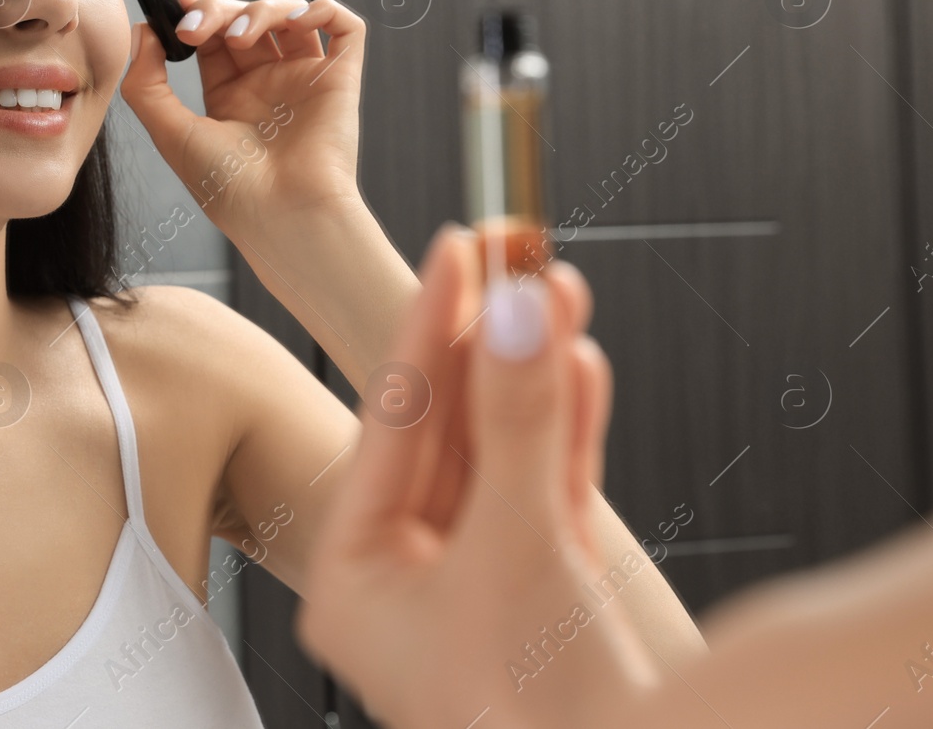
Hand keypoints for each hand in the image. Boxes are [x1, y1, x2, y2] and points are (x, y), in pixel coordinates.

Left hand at [117, 0, 366, 237]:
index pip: (213, 37)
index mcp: (232, 98)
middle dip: (217, 10)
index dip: (195, 12)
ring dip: (261, 8)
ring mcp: (306, 80)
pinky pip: (345, 28)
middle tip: (195, 28)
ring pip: (290, 15)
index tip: (173, 0)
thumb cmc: (229, 189)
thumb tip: (142, 32)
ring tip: (237, 35)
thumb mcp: (171, 134)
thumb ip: (147, 84)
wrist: (280, 214)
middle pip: (246, 18)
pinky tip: (296, 21)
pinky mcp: (340, 80)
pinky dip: (324, 8)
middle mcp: (270, 84)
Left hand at [295, 225, 654, 728]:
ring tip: (557, 289)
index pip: (392, 424)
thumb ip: (517, 425)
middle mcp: (403, 577)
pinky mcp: (538, 586)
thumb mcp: (517, 550)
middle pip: (447, 431)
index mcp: (354, 579)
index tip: (457, 251)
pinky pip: (543, 489)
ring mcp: (471, 579)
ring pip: (500, 453)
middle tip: (515, 259)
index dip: (429, 328)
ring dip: (534, 375)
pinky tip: (579, 362)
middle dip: (489, 344)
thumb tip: (517, 313)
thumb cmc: (537, 713)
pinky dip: (565, 430)